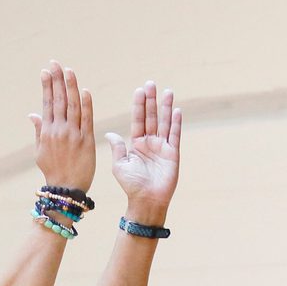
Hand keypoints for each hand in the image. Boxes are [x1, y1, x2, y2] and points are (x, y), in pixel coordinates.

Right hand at [27, 59, 94, 191]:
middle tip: (55, 63)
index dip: (47, 86)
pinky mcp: (86, 140)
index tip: (46, 71)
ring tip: (68, 70)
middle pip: (58, 100)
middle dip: (56, 80)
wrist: (66, 189)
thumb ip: (38, 130)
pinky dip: (86, 104)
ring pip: (72, 105)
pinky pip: (86, 119)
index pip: (47, 103)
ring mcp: (73, 135)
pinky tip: (84, 90)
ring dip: (70, 86)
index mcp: (47, 132)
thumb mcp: (40, 152)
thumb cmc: (53, 171)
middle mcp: (59, 130)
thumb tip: (32, 114)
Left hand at [105, 80, 180, 214]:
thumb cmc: (131, 186)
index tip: (139, 90)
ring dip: (166, 107)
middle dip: (151, 101)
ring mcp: (162, 147)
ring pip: (164, 122)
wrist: (146, 201)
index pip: (138, 120)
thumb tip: (109, 133)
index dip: (139, 106)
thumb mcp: (119, 165)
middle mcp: (150, 143)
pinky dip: (176, 123)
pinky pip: (175, 135)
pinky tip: (177, 110)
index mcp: (137, 144)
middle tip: (151, 84)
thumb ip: (117, 148)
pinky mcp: (173, 154)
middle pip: (151, 117)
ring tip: (167, 91)